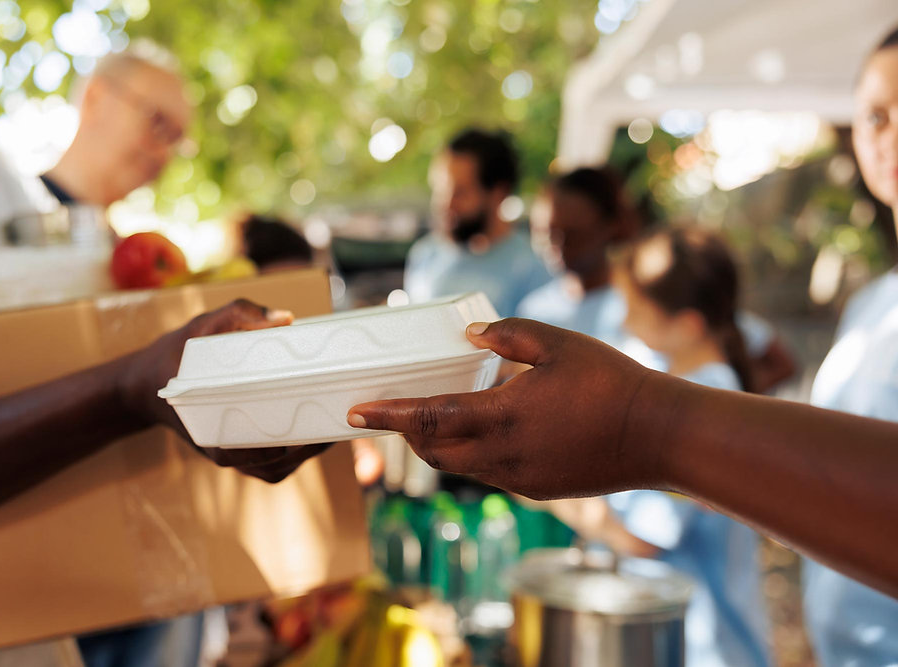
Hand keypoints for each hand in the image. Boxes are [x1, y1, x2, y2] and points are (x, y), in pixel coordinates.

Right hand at [118, 298, 330, 481]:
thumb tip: (286, 319)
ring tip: (333, 428)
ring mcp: (228, 455)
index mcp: (212, 429)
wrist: (142, 384)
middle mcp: (222, 451)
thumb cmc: (176, 355)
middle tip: (339, 421)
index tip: (322, 428)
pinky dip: (293, 457)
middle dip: (311, 447)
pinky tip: (315, 435)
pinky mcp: (232, 454)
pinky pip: (269, 466)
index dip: (296, 446)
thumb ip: (240, 314)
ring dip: (307, 456)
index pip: (261, 451)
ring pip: (276, 469)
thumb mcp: (202, 325)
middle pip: (277, 463)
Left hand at [347, 318, 674, 499]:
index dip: (389, 415)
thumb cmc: (610, 382)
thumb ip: (507, 336)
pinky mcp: (536, 489)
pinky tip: (481, 431)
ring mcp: (519, 478)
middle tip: (389, 412)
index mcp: (503, 416)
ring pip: (460, 466)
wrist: (659, 436)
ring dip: (438, 445)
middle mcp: (504, 456)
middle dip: (406, 433)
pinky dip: (471, 454)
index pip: (429, 419)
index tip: (356, 412)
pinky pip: (488, 473)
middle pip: (434, 451)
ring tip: (430, 418)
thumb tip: (471, 337)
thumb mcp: (557, 343)